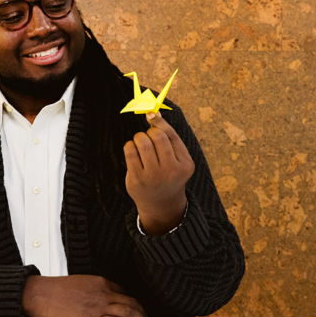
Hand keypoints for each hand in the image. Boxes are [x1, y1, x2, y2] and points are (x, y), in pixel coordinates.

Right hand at [22, 275, 148, 316]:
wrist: (46, 295)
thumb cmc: (60, 289)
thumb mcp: (83, 281)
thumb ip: (97, 288)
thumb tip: (105, 296)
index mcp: (101, 283)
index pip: (124, 291)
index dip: (133, 299)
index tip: (136, 304)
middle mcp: (104, 294)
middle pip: (130, 302)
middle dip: (141, 310)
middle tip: (146, 316)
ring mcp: (99, 307)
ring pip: (127, 312)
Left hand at [123, 112, 193, 235]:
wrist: (161, 203)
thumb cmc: (169, 173)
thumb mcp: (177, 158)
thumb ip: (169, 136)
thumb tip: (153, 113)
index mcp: (185, 164)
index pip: (171, 135)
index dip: (159, 122)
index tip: (150, 114)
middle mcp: (171, 171)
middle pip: (157, 137)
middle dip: (149, 132)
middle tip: (148, 137)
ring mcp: (153, 176)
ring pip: (142, 142)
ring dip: (138, 137)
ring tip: (140, 143)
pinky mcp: (137, 180)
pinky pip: (130, 152)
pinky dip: (130, 145)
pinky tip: (133, 150)